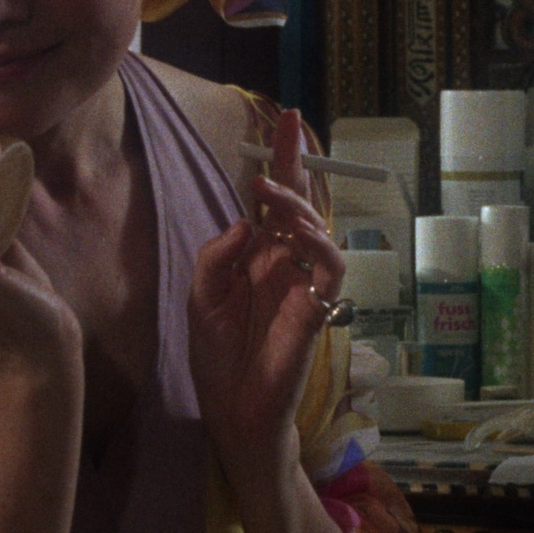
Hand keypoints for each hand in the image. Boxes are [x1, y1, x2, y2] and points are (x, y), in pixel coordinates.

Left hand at [188, 109, 343, 481]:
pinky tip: (299, 233)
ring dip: (297, 205)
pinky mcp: (318, 309)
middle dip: (297, 163)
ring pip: (317, 230)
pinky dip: (320, 245)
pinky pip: (331, 268)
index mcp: (259, 258)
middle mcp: (286, 264)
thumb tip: (248, 222)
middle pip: (300, 204)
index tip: (283, 121)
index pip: (273, 202)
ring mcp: (305, 285)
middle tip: (290, 128)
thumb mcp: (202, 298)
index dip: (280, 163)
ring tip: (269, 192)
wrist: (234, 411)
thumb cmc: (219, 358)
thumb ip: (218, 257)